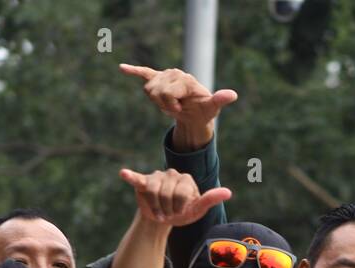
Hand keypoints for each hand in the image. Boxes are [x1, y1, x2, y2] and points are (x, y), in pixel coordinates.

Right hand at [118, 63, 237, 150]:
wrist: (196, 113)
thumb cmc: (204, 111)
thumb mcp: (212, 108)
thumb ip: (219, 100)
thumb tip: (233, 95)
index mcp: (185, 79)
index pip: (167, 93)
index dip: (171, 106)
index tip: (181, 109)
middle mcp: (175, 73)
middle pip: (155, 91)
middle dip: (163, 105)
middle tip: (176, 108)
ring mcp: (165, 76)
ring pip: (148, 90)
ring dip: (157, 102)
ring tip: (170, 104)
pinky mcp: (157, 79)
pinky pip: (143, 73)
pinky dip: (133, 71)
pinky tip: (122, 68)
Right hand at [119, 168, 229, 226]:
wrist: (162, 219)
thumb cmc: (182, 212)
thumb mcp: (197, 209)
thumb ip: (210, 199)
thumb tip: (228, 192)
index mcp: (186, 179)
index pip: (181, 194)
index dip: (178, 208)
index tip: (179, 212)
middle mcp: (172, 173)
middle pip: (167, 194)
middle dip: (166, 209)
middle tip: (167, 213)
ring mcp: (157, 176)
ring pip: (153, 192)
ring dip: (155, 208)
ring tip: (158, 211)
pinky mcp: (143, 182)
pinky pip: (137, 179)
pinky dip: (130, 176)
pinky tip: (124, 173)